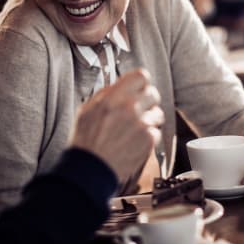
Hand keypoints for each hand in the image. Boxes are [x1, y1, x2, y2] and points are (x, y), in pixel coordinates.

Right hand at [69, 68, 162, 183]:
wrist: (90, 167)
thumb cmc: (86, 139)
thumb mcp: (88, 108)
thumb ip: (107, 94)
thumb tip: (120, 87)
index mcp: (114, 96)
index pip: (141, 76)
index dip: (141, 82)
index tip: (139, 88)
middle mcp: (130, 107)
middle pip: (153, 93)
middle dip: (147, 101)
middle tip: (139, 109)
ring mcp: (141, 124)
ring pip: (157, 113)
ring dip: (148, 119)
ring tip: (134, 129)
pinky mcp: (149, 140)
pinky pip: (156, 132)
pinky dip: (148, 137)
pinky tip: (134, 141)